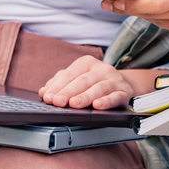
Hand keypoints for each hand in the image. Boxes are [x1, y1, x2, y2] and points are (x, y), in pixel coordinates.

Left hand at [40, 56, 156, 109]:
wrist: (122, 85)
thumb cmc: (94, 82)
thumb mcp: (76, 79)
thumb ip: (59, 84)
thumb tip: (43, 92)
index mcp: (87, 63)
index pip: (69, 74)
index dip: (58, 86)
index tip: (48, 97)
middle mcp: (101, 69)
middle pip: (83, 81)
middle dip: (68, 92)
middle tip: (57, 102)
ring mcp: (114, 79)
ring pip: (98, 88)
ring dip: (85, 97)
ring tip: (74, 104)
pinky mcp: (124, 92)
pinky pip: (115, 97)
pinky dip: (106, 101)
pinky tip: (97, 106)